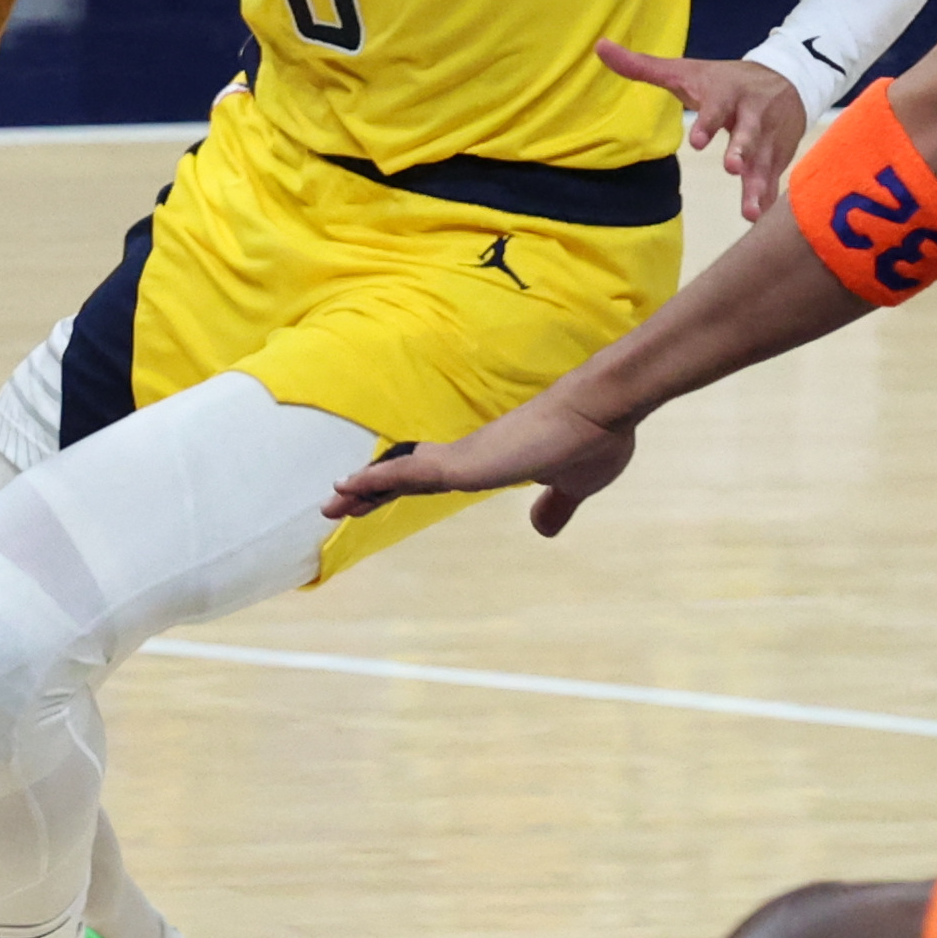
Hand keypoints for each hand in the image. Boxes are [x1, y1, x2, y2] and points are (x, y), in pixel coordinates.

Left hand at [327, 388, 639, 536]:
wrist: (604, 408)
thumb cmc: (593, 439)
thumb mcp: (574, 487)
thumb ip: (556, 506)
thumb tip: (543, 528)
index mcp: (492, 462)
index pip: (437, 478)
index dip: (405, 489)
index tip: (375, 499)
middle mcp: (472, 455)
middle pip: (410, 475)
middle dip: (373, 490)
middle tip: (335, 504)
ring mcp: (468, 456)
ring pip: (404, 474)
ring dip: (366, 488)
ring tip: (332, 502)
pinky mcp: (468, 461)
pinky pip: (413, 473)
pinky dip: (380, 480)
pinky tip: (351, 487)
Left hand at [594, 39, 808, 220]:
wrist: (786, 79)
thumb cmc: (722, 80)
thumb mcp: (686, 71)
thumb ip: (644, 66)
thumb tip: (600, 47)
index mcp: (726, 93)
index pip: (716, 108)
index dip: (708, 123)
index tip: (697, 142)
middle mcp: (752, 114)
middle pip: (749, 133)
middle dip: (742, 150)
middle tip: (732, 168)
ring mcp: (768, 135)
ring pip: (763, 160)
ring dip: (757, 184)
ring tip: (749, 210)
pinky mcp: (779, 153)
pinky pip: (774, 175)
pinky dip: (769, 195)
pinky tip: (759, 216)